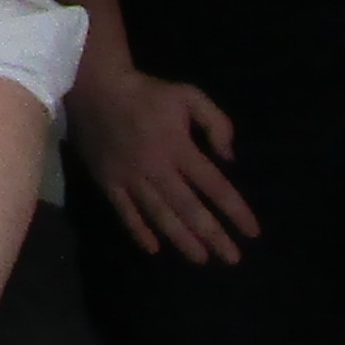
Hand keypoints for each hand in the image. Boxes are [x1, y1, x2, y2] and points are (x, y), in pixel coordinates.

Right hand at [70, 57, 258, 261]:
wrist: (92, 85)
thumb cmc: (146, 92)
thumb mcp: (188, 95)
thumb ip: (216, 122)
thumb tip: (229, 158)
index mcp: (177, 146)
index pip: (213, 185)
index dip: (235, 210)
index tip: (252, 232)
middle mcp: (155, 167)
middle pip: (188, 208)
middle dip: (212, 235)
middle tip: (232, 259)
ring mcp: (129, 176)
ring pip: (158, 214)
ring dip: (181, 239)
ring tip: (201, 259)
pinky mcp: (107, 180)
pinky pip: (124, 211)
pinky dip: (139, 231)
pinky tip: (154, 249)